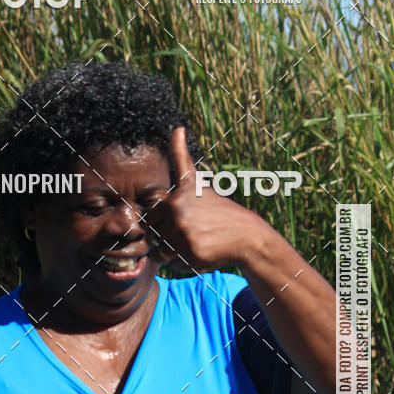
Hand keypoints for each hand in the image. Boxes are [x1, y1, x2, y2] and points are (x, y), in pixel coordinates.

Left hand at [146, 127, 247, 271]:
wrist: (245, 235)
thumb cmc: (216, 209)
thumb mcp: (195, 182)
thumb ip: (180, 157)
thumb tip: (176, 128)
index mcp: (173, 199)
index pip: (149, 220)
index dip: (163, 224)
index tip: (182, 221)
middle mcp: (177, 215)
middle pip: (154, 238)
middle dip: (168, 240)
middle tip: (190, 235)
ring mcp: (184, 234)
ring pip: (162, 253)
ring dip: (176, 253)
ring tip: (195, 243)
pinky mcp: (192, 253)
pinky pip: (175, 265)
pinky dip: (185, 264)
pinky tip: (201, 253)